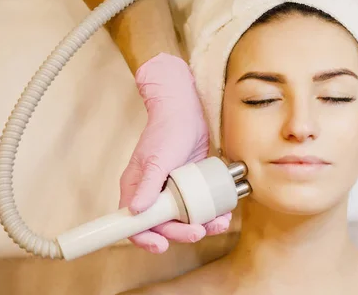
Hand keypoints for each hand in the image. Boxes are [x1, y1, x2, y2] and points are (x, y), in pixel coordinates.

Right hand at [119, 53, 230, 253]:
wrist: (186, 111)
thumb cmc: (165, 131)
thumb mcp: (157, 158)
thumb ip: (148, 184)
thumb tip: (137, 211)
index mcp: (136, 191)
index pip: (134, 224)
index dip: (145, 239)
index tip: (161, 245)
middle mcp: (152, 195)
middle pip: (163, 226)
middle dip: (181, 233)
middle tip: (199, 232)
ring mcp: (172, 192)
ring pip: (183, 220)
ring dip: (201, 226)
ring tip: (218, 224)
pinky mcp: (190, 188)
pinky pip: (199, 207)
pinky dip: (210, 213)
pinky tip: (223, 214)